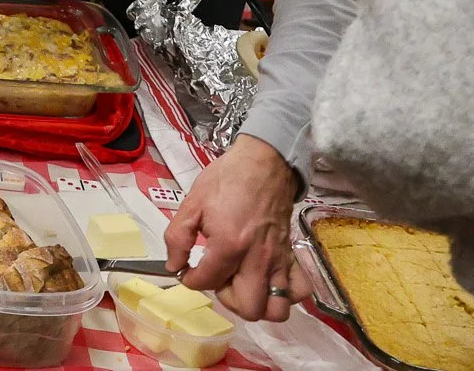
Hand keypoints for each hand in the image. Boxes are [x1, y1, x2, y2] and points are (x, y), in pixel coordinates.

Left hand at [164, 134, 307, 321]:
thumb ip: (178, 237)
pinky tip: (266, 281)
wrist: (263, 163)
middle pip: (249, 308)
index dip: (190, 280)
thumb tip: (174, 266)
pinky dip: (284, 294)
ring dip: (256, 303)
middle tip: (217, 277)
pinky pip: (299, 291)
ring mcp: (279, 261)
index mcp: (229, 245)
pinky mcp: (292, 256)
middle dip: (226, 298)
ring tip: (240, 283)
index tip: (187, 270)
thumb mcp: (192, 203)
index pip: (207, 282)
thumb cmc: (225, 180)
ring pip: (276, 309)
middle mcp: (258, 259)